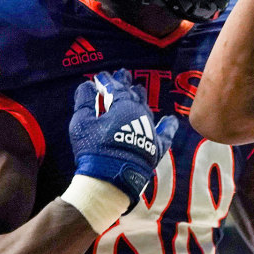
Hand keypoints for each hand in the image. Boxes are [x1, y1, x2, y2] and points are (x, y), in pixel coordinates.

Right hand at [69, 69, 178, 206]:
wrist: (111, 178)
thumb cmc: (94, 149)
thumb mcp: (82, 122)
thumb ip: (85, 101)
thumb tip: (88, 85)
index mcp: (123, 106)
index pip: (116, 87)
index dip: (108, 80)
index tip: (101, 76)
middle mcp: (140, 114)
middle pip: (133, 95)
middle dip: (126, 84)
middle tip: (122, 75)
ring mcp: (150, 130)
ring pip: (147, 109)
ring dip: (140, 99)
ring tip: (137, 90)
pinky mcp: (156, 148)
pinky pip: (165, 134)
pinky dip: (168, 126)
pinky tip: (171, 120)